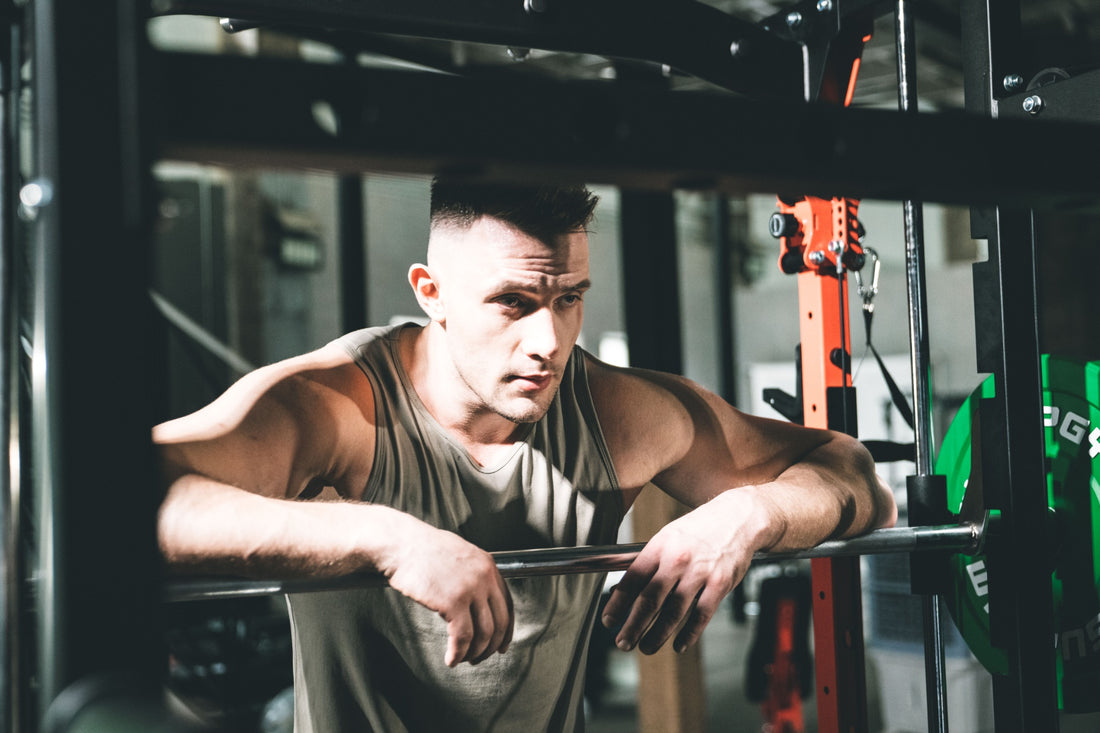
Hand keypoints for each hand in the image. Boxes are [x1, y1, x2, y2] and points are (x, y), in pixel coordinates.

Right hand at [378, 515, 513, 666]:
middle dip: (491, 647)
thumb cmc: (423, 551)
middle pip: (499, 623)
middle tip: (479, 658)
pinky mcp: (453, 602)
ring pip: (483, 634)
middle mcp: (485, 577)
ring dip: (474, 653)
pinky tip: (451, 659)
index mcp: (488, 565)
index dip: (506, 631)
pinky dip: (458, 653)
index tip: (501, 646)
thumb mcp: (458, 555)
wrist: (401, 544)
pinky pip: (463, 637)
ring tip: (462, 660)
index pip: (507, 606)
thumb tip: (478, 601)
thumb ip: (473, 575)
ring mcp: (471, 589)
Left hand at [600, 491, 761, 654]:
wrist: (737, 517)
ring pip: (674, 611)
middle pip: (650, 599)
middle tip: (623, 642)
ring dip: (658, 634)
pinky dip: (689, 634)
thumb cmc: (698, 530)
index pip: (632, 579)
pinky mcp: (720, 584)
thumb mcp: (667, 538)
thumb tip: (624, 591)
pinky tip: (679, 644)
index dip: (618, 603)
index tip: (609, 621)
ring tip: (646, 647)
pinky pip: (701, 615)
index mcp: (660, 546)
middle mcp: (678, 559)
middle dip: (633, 626)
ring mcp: (700, 573)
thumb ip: (649, 564)